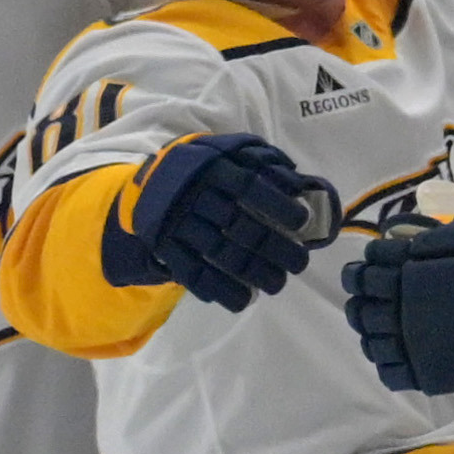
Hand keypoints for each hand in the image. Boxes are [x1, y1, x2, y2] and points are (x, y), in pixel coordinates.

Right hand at [101, 131, 334, 309]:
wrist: (151, 182)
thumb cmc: (204, 169)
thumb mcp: (227, 153)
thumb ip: (261, 163)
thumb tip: (301, 185)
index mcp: (212, 167)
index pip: (248, 186)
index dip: (276, 205)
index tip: (302, 222)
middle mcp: (193, 194)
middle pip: (238, 225)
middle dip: (274, 247)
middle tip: (299, 263)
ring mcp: (176, 222)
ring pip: (219, 252)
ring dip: (253, 273)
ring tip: (277, 284)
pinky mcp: (164, 246)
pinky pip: (192, 272)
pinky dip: (219, 289)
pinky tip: (242, 299)